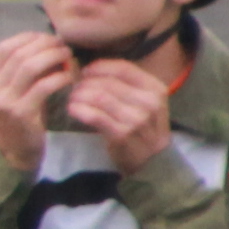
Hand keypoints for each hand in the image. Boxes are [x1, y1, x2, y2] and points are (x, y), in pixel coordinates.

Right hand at [0, 32, 72, 172]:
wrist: (16, 154)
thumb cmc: (18, 119)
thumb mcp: (11, 93)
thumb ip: (19, 71)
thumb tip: (45, 44)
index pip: (4, 48)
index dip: (27, 38)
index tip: (46, 37)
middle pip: (19, 54)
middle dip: (44, 44)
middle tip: (62, 45)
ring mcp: (4, 102)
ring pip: (29, 66)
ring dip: (52, 56)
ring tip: (67, 56)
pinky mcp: (21, 113)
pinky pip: (43, 86)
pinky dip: (59, 77)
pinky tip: (69, 77)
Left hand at [63, 53, 177, 173]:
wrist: (154, 161)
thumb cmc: (144, 128)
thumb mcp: (146, 102)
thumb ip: (127, 84)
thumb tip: (93, 68)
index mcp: (156, 89)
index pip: (124, 68)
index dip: (100, 67)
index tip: (86, 71)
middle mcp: (149, 102)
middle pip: (108, 82)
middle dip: (86, 82)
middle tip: (75, 87)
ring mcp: (136, 119)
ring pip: (99, 97)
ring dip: (80, 95)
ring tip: (72, 98)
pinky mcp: (122, 134)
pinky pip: (95, 116)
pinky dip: (80, 110)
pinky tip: (72, 109)